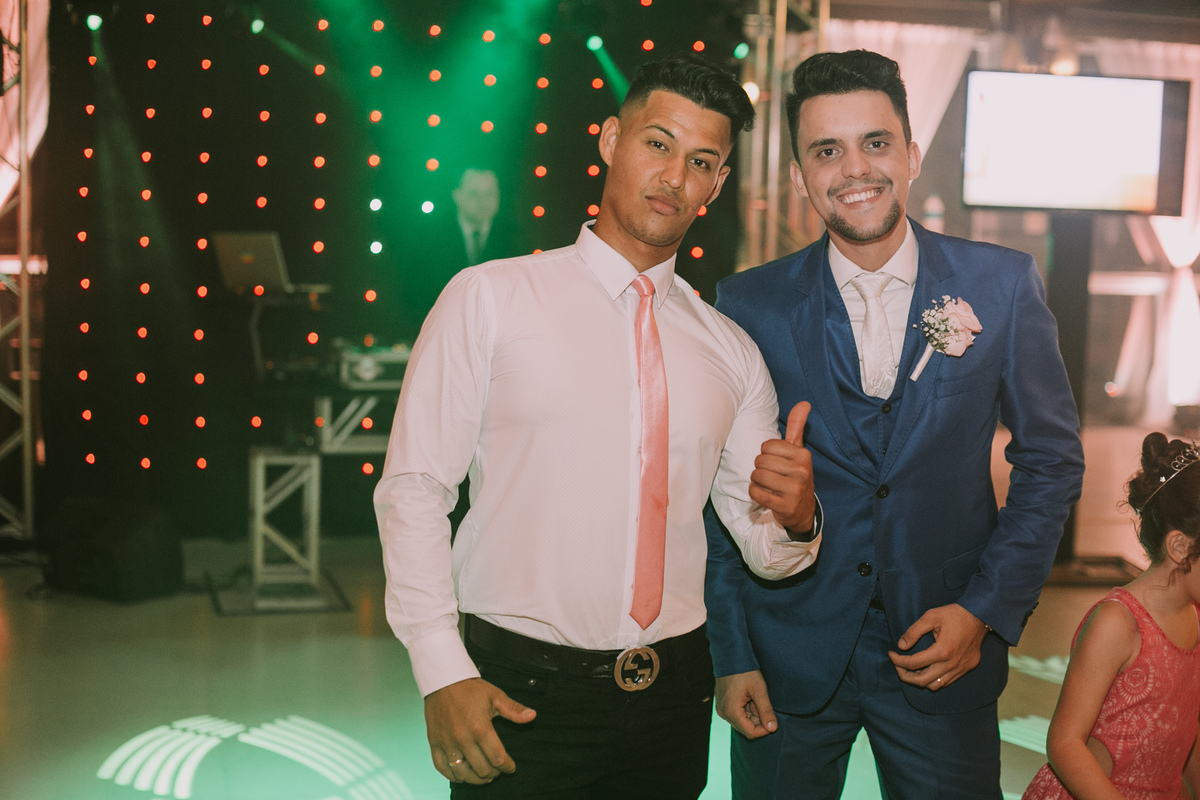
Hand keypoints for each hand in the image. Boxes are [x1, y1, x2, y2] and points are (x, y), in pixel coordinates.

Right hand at [424, 677, 536, 783]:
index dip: (507, 767)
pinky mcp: (434, 743)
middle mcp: (463, 739)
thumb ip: (514, 709)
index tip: (511, 768)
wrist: (443, 680)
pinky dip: (454, 776)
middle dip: (494, 773)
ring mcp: (447, 743)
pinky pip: (442, 768)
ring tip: (484, 776)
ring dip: (476, 779)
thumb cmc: (470, 689)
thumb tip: (532, 716)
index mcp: (480, 728)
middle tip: (498, 770)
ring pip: (463, 773)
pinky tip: (462, 775)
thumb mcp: (495, 696)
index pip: (497, 758)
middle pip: (482, 769)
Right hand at [716, 670, 777, 738]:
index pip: (750, 732)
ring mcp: (722, 709)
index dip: (764, 730)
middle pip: (746, 728)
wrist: (729, 656)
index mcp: (731, 711)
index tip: (773, 721)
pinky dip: (746, 710)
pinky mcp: (723, 705)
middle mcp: (724, 713)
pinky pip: (737, 714)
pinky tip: (750, 698)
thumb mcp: (759, 689)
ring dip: (753, 715)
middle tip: (765, 705)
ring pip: (742, 721)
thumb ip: (766, 710)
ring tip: (757, 699)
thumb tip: (773, 728)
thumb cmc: (744, 670)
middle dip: (759, 721)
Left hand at [750, 402, 815, 538]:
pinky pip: (756, 493)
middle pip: (760, 461)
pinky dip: (755, 493)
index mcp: (803, 455)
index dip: (766, 453)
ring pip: (757, 476)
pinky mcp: (785, 506)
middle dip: (760, 468)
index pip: (767, 445)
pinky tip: (766, 494)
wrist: (802, 509)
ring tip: (769, 484)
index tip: (777, 462)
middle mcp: (802, 471)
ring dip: (757, 481)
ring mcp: (795, 490)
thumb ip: (797, 427)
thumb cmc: (795, 474)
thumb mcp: (798, 450)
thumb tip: (804, 403)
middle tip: (772, 475)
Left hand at [887, 603, 987, 690]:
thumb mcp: (931, 616)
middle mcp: (951, 664)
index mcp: (942, 651)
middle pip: (922, 681)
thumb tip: (901, 645)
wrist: (981, 616)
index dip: (898, 660)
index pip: (913, 664)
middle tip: (897, 665)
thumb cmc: (954, 614)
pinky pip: (947, 681)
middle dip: (905, 675)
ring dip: (920, 680)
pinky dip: (934, 679)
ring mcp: (961, 668)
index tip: (891, 653)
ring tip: (911, 669)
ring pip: (935, 685)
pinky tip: (928, 669)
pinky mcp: (967, 668)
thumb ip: (914, 631)